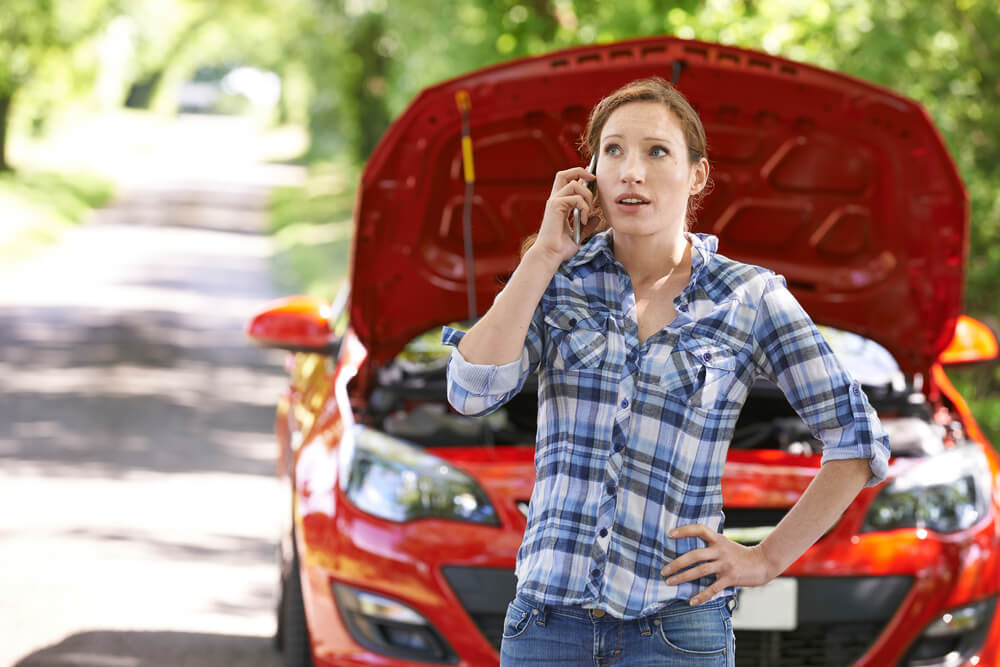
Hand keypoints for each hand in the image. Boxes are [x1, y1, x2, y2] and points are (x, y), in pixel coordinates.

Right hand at [530, 167, 598, 263]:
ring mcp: (554, 202)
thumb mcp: (578, 234)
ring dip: (587, 196)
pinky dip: (584, 208)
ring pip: (574, 184)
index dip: (579, 175)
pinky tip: (584, 220)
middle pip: (564, 174)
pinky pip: (575, 198)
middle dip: (581, 172)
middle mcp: (555, 200)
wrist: (550, 255)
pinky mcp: (555, 206)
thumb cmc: (560, 248)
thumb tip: (597, 218)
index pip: (567, 181)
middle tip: (594, 180)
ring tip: (589, 212)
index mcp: (559, 204)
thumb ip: (587, 225)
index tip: (592, 180)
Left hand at [660, 523, 774, 605]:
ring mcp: (725, 565)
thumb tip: (688, 548)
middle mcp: (720, 550)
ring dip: (683, 577)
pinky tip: (691, 601)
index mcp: (718, 539)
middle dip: (677, 563)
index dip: (684, 530)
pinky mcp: (730, 578)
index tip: (670, 534)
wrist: (763, 563)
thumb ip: (710, 544)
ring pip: (700, 571)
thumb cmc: (740, 554)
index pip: (699, 530)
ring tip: (670, 582)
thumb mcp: (725, 543)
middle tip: (664, 570)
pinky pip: (713, 588)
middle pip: (695, 555)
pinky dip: (701, 596)